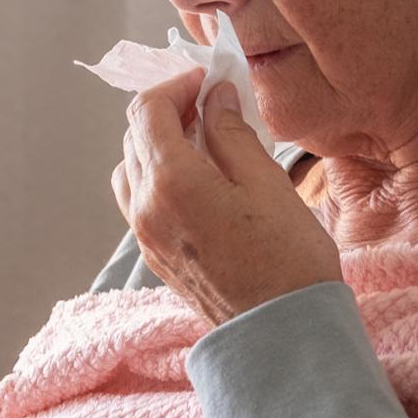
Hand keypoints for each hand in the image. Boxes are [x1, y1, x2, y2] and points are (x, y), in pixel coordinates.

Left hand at [111, 68, 340, 323]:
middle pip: (134, 137)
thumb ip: (232, 133)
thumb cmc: (287, 260)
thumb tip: (215, 97)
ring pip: (130, 168)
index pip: (148, 111)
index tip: (207, 80)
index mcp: (171, 183)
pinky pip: (138, 200)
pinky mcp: (155, 256)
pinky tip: (197, 179)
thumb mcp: (267, 183)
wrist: (282, 336)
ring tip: (204, 142)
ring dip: (158, 144)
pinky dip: (157, 176)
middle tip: (211, 105)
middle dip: (167, 111)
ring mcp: (145, 236)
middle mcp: (145, 208)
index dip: (176, 85)